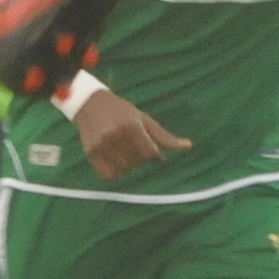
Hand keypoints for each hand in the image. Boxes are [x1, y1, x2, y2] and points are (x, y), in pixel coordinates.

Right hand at [74, 89, 189, 179]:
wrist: (90, 103)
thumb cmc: (122, 110)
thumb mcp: (144, 119)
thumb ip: (165, 137)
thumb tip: (189, 146)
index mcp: (132, 126)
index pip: (150, 154)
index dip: (153, 155)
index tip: (151, 151)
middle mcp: (116, 135)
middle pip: (137, 162)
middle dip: (140, 159)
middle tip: (135, 148)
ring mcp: (102, 145)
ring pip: (124, 170)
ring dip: (128, 166)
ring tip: (124, 153)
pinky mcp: (91, 153)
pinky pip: (107, 175)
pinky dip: (114, 173)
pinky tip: (115, 162)